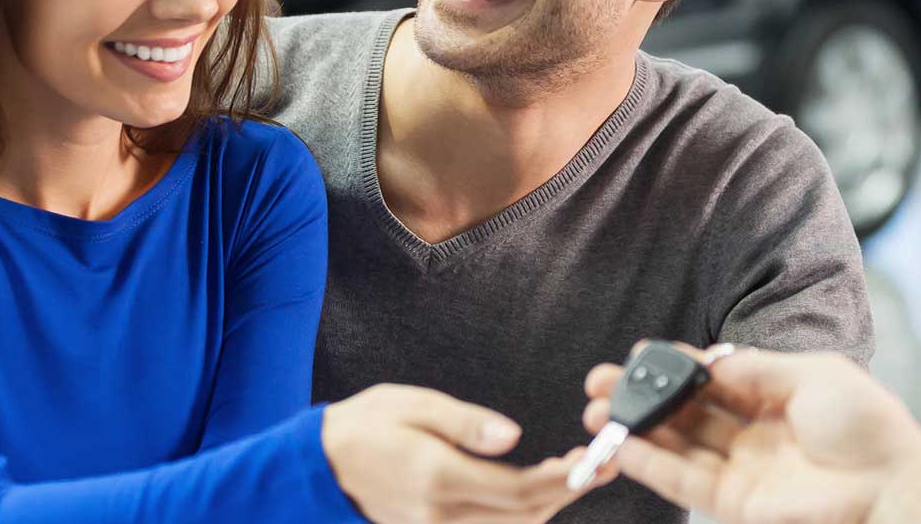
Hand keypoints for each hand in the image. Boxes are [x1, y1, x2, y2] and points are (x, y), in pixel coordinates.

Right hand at [323, 384, 603, 523]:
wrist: (320, 463)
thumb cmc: (366, 424)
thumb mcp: (415, 406)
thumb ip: (466, 424)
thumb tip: (514, 437)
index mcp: (439, 478)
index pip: (519, 490)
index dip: (565, 479)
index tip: (595, 461)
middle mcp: (441, 514)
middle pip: (524, 516)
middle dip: (568, 492)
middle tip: (600, 464)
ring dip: (547, 504)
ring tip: (575, 472)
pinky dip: (520, 512)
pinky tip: (535, 488)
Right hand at [582, 347, 920, 523]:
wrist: (890, 487)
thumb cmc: (866, 426)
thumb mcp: (812, 374)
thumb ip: (755, 368)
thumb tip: (708, 359)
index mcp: (776, 397)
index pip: (712, 380)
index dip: (674, 367)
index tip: (637, 353)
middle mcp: (754, 433)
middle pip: (685, 413)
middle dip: (642, 396)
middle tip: (599, 381)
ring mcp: (742, 470)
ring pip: (675, 446)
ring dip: (634, 429)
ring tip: (594, 411)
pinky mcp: (735, 504)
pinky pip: (682, 482)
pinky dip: (649, 465)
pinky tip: (620, 445)